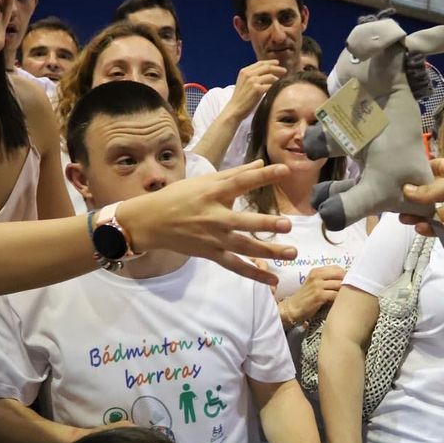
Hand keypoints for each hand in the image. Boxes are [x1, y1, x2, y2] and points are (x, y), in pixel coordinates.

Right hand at [122, 162, 296, 285]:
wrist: (150, 222)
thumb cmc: (178, 197)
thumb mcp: (204, 181)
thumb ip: (235, 174)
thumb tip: (260, 163)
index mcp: (213, 192)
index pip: (241, 182)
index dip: (263, 176)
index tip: (284, 170)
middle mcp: (215, 216)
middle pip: (243, 221)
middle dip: (265, 224)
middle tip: (287, 225)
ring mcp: (213, 238)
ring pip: (244, 247)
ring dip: (269, 251)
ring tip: (293, 253)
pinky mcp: (211, 254)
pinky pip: (235, 266)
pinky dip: (254, 274)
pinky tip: (273, 279)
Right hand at [226, 60, 284, 119]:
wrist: (235, 108)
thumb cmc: (240, 98)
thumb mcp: (244, 82)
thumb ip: (252, 76)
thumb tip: (266, 73)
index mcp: (244, 71)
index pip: (260, 63)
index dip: (270, 62)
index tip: (277, 63)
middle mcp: (248, 74)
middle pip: (267, 68)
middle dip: (277, 68)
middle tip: (285, 70)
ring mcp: (253, 81)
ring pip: (270, 76)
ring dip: (277, 79)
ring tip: (281, 81)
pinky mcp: (257, 89)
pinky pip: (271, 86)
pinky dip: (275, 86)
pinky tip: (278, 88)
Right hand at [283, 266, 345, 326]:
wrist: (294, 308)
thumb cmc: (307, 297)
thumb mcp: (315, 283)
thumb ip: (327, 279)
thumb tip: (347, 280)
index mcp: (317, 271)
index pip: (337, 268)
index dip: (347, 275)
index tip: (351, 282)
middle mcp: (317, 275)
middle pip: (340, 275)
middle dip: (349, 282)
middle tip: (354, 290)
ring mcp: (317, 285)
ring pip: (339, 285)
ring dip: (346, 292)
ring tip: (348, 298)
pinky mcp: (319, 296)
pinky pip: (335, 295)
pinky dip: (340, 299)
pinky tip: (340, 303)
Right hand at [401, 158, 443, 239]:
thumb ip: (431, 190)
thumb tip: (406, 192)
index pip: (434, 169)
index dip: (419, 172)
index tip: (399, 176)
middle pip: (431, 194)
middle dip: (415, 198)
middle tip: (395, 202)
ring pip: (435, 214)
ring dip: (420, 215)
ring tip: (403, 217)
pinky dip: (431, 230)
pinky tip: (419, 228)